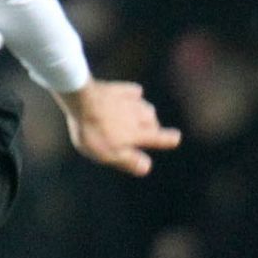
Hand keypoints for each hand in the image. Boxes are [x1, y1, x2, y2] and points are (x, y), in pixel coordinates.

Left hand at [57, 78, 180, 175]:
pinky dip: (135, 96)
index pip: (158, 137)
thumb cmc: (94, 132)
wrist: (82, 101)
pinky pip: (133, 92)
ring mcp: (129, 101)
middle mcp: (138, 116)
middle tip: (150, 132)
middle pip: (153, 122)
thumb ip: (128, 161)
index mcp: (137, 134)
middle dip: (153, 127)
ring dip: (146, 113)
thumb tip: (146, 167)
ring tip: (140, 118)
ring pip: (145, 107)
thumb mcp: (109, 154)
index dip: (168, 139)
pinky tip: (133, 96)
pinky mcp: (118, 90)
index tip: (175, 138)